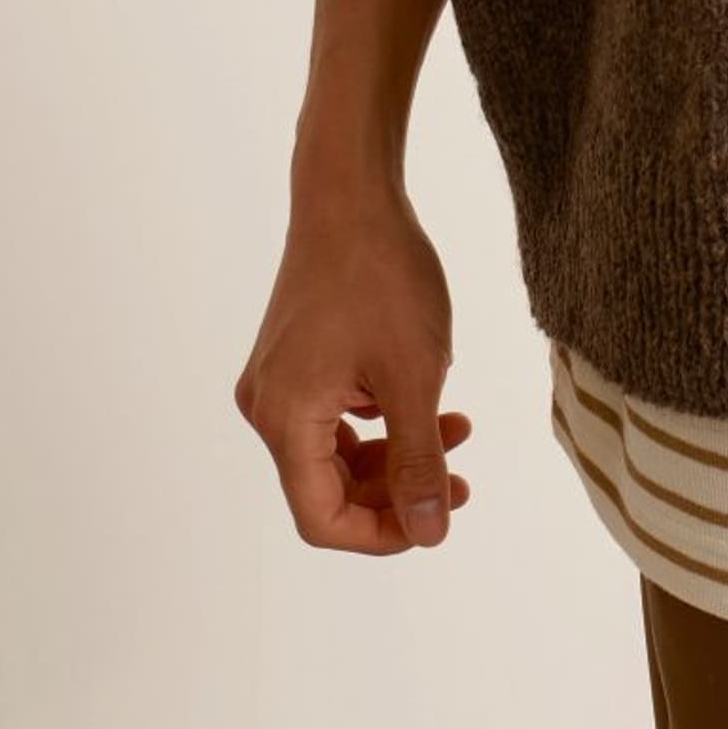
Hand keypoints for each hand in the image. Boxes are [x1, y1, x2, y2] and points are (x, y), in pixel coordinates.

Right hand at [233, 186, 474, 554]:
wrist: (350, 194)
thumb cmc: (381, 276)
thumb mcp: (414, 376)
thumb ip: (419, 462)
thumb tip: (429, 534)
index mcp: (286, 420)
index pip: (322, 519)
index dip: (381, 535)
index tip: (437, 517)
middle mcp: (268, 407)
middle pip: (327, 488)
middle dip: (396, 491)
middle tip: (460, 480)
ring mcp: (276, 379)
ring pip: (335, 452)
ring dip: (395, 453)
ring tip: (455, 429)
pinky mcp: (292, 358)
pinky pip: (333, 415)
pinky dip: (380, 419)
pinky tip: (423, 394)